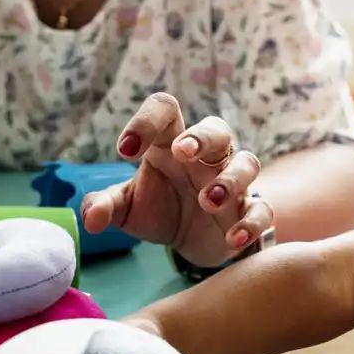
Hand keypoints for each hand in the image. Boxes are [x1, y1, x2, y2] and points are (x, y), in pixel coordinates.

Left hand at [80, 93, 273, 267]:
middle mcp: (205, 157)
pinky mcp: (247, 212)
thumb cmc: (158, 209)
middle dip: (201, 137)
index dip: (146, 121)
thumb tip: (90, 219)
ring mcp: (231, 183)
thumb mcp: (126, 208)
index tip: (124, 150)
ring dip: (229, 180)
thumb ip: (105, 206)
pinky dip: (251, 222)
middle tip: (181, 153)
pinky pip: (262, 210)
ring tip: (207, 201)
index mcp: (171, 144)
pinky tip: (233, 239)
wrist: (190, 242)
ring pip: (247, 163)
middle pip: (216, 128)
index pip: (165, 111)